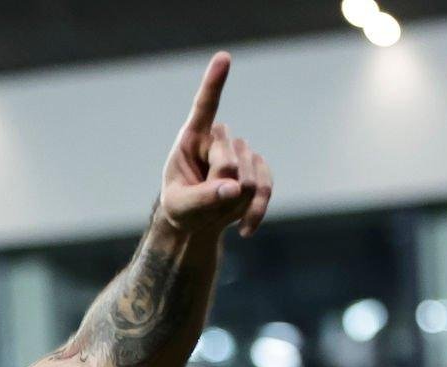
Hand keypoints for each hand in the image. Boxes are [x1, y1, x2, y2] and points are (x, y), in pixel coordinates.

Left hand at [159, 52, 273, 238]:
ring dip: (234, 203)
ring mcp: (243, 152)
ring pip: (249, 180)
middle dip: (219, 190)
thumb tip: (234, 188)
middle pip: (229, 163)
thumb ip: (201, 198)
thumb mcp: (181, 208)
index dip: (215, 82)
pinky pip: (265, 189)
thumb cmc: (181, 209)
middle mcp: (220, 138)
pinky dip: (256, 211)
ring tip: (216, 207)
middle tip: (204, 202)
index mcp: (192, 137)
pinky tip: (244, 229)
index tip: (224, 57)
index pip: (205, 106)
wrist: (197, 222)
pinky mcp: (259, 169)